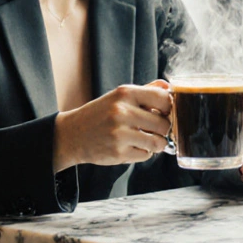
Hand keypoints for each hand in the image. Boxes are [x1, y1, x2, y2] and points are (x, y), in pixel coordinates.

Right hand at [53, 80, 171, 170]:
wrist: (73, 134)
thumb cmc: (100, 114)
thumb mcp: (119, 96)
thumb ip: (146, 90)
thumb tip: (169, 87)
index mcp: (125, 93)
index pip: (164, 99)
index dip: (169, 108)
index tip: (164, 113)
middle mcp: (122, 112)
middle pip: (164, 124)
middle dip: (163, 129)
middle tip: (153, 129)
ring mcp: (120, 133)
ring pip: (158, 142)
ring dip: (156, 143)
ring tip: (146, 139)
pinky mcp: (118, 153)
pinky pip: (146, 155)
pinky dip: (143, 152)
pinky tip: (132, 146)